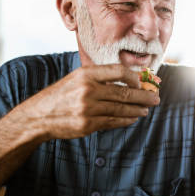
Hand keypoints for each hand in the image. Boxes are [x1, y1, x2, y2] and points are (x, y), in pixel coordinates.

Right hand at [12, 64, 159, 140]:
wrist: (38, 116)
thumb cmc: (62, 95)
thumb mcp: (77, 79)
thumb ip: (100, 78)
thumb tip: (131, 79)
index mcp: (86, 74)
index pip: (118, 71)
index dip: (134, 77)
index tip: (142, 82)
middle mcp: (88, 89)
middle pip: (124, 92)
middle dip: (144, 96)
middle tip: (156, 98)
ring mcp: (88, 108)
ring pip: (122, 109)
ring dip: (138, 110)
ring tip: (147, 109)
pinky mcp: (87, 124)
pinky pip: (113, 122)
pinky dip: (126, 120)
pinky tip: (134, 118)